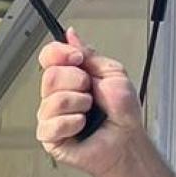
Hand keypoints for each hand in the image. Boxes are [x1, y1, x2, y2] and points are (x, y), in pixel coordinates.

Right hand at [37, 28, 144, 176]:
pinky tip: (81, 126)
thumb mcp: (112, 73)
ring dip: (79, 104)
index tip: (77, 58)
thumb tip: (71, 35)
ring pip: (53, 100)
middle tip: (90, 91)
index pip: (49, 57)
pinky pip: (52, 124)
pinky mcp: (50, 137)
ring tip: (89, 112)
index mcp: (69, 77)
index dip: (59, 53)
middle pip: (50, 76)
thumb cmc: (122, 113)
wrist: (126, 140)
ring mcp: (51, 116)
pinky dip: (73, 123)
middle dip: (76, 82)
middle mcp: (57, 95)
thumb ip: (90, 54)